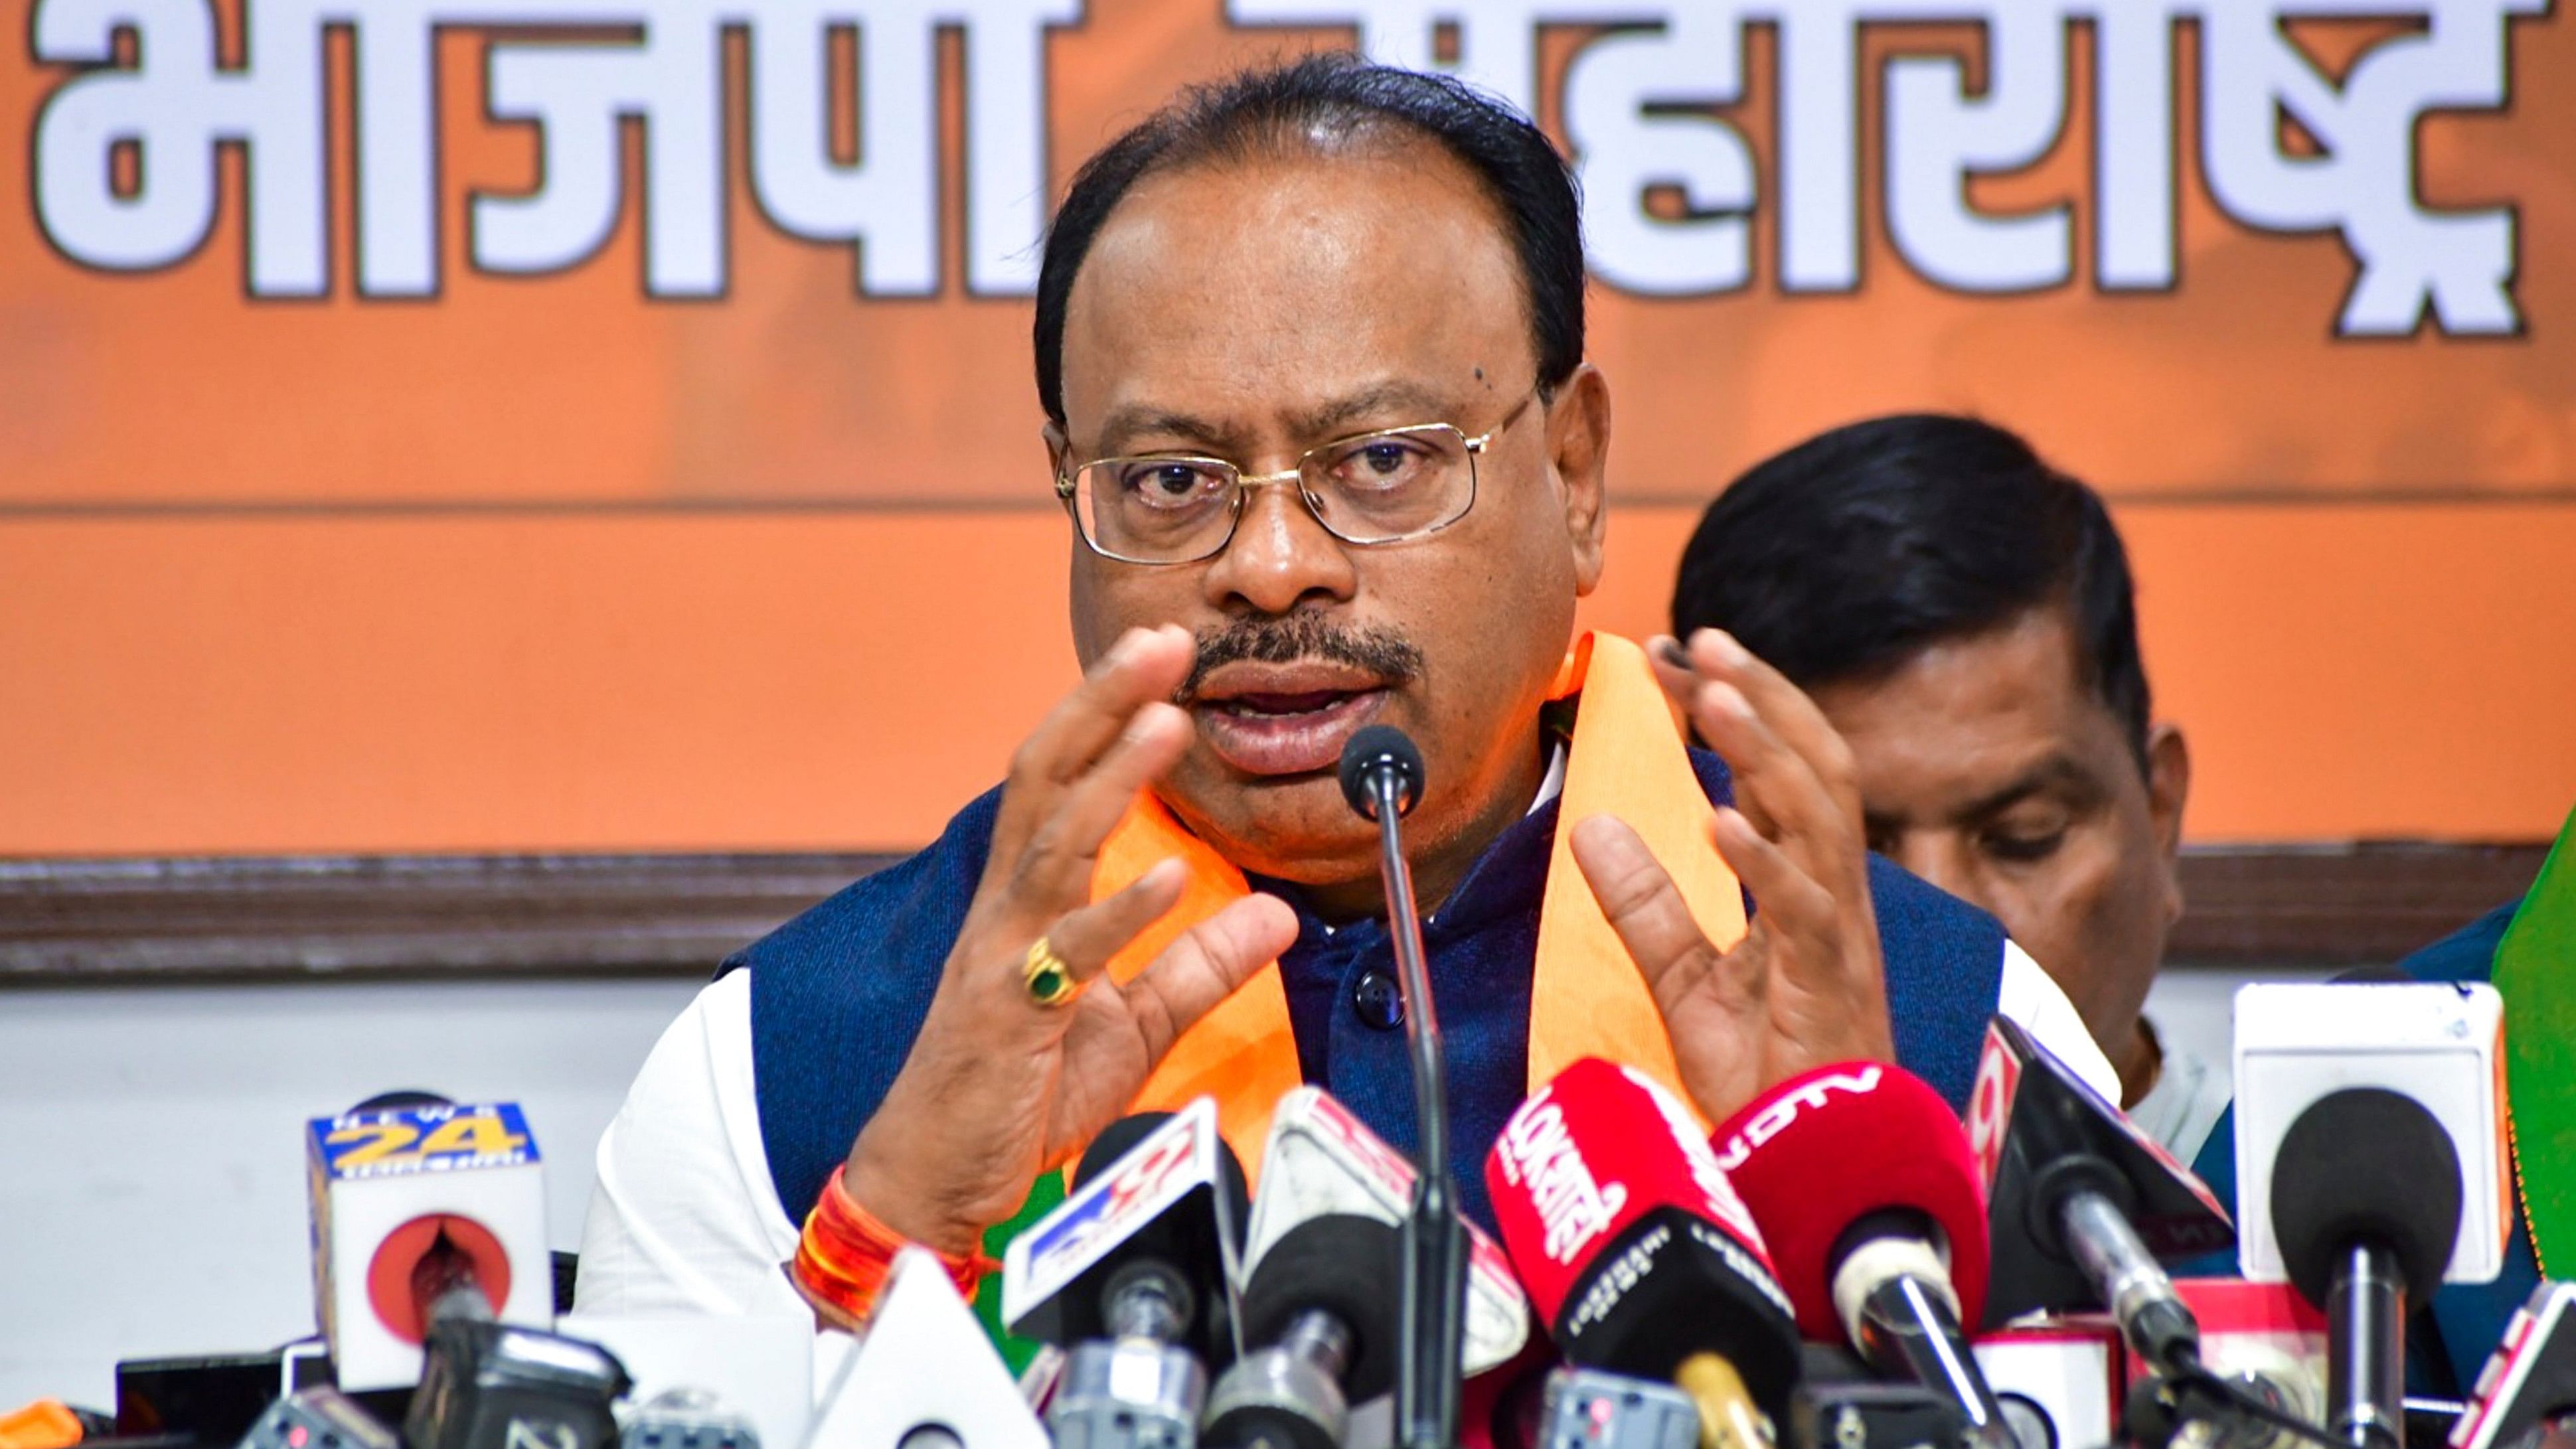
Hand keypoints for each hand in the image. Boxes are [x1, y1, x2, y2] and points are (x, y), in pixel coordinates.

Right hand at [844, 625, 1298, 1254]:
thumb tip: (1276, 913)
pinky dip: (1122, 911)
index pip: (1062, 778)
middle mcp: (1006, 907)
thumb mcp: (1132, 1023)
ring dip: (1114, 778)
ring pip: (1055, 843)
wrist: (937, 1180)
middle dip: (1102, 703)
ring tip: (1169, 721)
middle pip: (1047, 777)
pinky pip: (1069, 953)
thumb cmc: (1018, 1092)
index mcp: (1028, 897)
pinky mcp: (1009, 1015)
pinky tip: (1169, 874)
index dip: (1106, 710)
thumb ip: (1198, 965)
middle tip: (1159, 642)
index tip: (1160, 653)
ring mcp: (1002, 955)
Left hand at [1569, 628, 1892, 1123]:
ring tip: (1716, 696)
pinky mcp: (1831, 989)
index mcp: (1804, 888)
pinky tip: (1724, 822)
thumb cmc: (1767, 1080)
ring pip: (1820, 820)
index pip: (1775, 774)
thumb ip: (1645, 904)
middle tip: (1704, 638)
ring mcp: (1839, 939)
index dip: (1735, 710)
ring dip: (1767, 752)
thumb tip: (1594, 826)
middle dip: (1763, 698)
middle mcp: (1833, 897)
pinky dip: (1766, 862)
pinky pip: (1805, 912)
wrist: (1811, 1173)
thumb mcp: (1684, 979)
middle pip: (1814, 769)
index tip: (1678, 657)